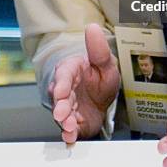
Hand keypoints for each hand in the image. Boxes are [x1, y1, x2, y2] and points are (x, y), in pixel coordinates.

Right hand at [48, 23, 120, 143]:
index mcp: (72, 71)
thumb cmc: (101, 78)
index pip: (64, 75)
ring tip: (69, 126)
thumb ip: (98, 49)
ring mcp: (68, 107)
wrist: (103, 99)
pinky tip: (71, 137)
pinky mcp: (72, 122)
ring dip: (64, 121)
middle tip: (62, 113)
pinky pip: (69, 129)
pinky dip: (69, 135)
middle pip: (60, 97)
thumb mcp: (105, 63)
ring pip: (62, 114)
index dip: (61, 84)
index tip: (60, 91)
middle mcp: (66, 89)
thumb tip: (92, 28)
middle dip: (60, 106)